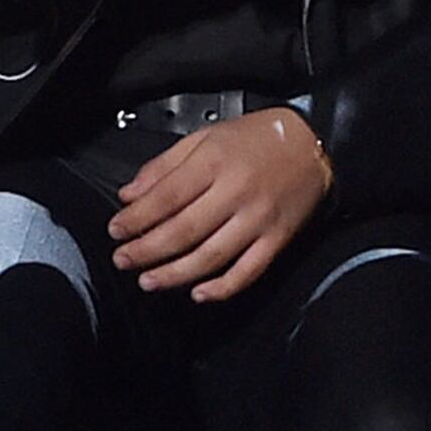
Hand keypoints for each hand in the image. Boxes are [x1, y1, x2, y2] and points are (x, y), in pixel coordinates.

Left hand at [109, 107, 330, 301]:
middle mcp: (236, 192)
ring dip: (174, 274)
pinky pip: (247, 271)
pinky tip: (198, 294)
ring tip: (148, 281)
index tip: (116, 230)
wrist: (315, 144)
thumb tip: (130, 194)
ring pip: (211, 256)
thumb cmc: (259, 138)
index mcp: (215, 162)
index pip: (166, 197)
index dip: (136, 219)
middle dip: (146, 250)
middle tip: (123, 260)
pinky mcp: (277, 239)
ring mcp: (258, 219)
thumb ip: (165, 165)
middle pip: (183, 231)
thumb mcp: (206, 136)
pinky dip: (222, 288)